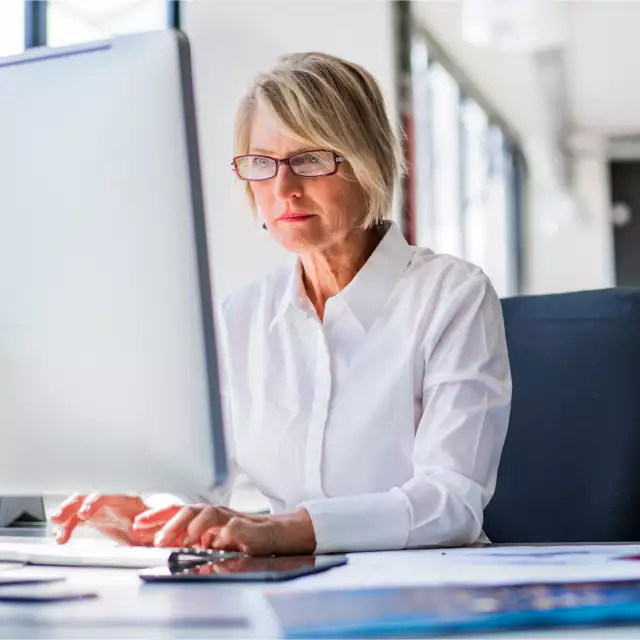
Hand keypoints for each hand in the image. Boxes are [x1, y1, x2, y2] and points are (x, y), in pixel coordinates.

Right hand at [50, 494, 155, 544]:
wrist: (155, 527)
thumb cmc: (156, 527)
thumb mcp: (155, 531)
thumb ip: (148, 534)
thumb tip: (139, 536)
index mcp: (131, 502)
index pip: (112, 496)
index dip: (96, 502)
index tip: (85, 512)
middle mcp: (114, 501)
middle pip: (91, 497)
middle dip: (75, 504)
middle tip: (62, 515)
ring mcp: (102, 508)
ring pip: (80, 505)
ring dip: (66, 514)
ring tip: (55, 523)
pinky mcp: (94, 517)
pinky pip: (77, 518)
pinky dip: (67, 526)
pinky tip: (60, 536)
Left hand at [133, 505, 316, 555]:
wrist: (274, 535)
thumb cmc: (242, 537)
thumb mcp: (212, 540)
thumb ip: (192, 539)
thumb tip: (166, 543)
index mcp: (204, 516)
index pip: (177, 510)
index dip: (158, 515)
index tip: (138, 524)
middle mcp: (215, 513)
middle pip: (190, 509)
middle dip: (172, 523)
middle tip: (159, 540)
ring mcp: (231, 518)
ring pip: (210, 513)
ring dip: (196, 525)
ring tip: (186, 539)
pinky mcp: (248, 527)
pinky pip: (235, 527)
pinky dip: (227, 532)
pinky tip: (220, 540)